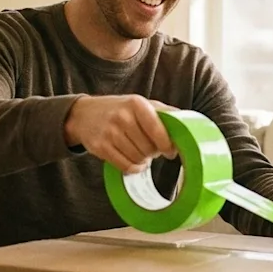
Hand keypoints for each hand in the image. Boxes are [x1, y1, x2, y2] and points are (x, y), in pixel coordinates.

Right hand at [63, 95, 177, 173]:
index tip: (171, 151)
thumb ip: (164, 112)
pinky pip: (125, 166)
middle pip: (149, 148)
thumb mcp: (140, 104)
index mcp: (136, 104)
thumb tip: (189, 122)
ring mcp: (110, 132)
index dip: (167, 145)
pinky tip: (132, 161)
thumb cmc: (119, 109)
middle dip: (153, 152)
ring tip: (140, 153)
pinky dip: (132, 168)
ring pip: (138, 159)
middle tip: (151, 150)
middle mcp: (122, 117)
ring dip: (143, 161)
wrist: (83, 114)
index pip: (158, 130)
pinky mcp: (100, 147)